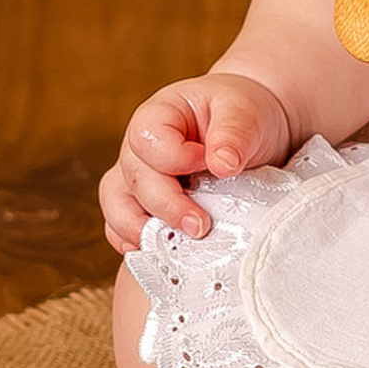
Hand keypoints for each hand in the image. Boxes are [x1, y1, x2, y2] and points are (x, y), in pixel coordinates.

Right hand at [100, 71, 295, 253]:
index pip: (148, 140)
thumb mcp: (245, 112)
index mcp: (159, 115)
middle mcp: (140, 148)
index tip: (214, 167)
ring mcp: (137, 178)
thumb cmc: (243, 114)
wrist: (251, 133)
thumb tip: (221, 165)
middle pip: (135, 179)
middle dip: (167, 207)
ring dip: (142, 231)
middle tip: (201, 226)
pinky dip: (135, 243)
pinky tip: (160, 255)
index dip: (177, 159)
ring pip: (117, 205)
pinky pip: (121, 227)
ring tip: (175, 248)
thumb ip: (234, 134)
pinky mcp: (143, 205)